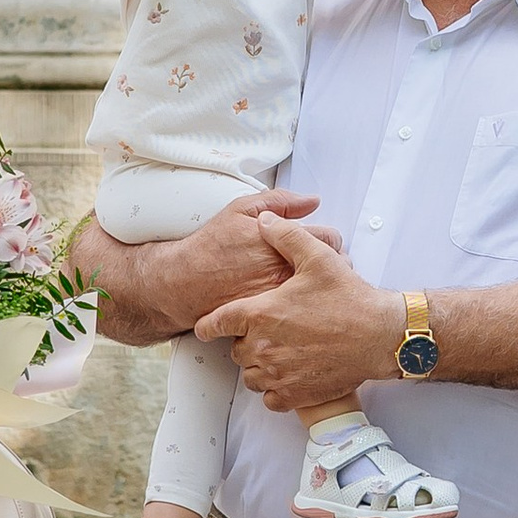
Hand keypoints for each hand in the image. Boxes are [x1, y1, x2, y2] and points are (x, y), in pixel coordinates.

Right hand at [71, 191, 324, 347]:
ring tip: (307, 282)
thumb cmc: (211, 246)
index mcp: (284, 244)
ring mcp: (281, 298)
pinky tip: (293, 299)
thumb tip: (312, 201)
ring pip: (319, 291)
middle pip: (333, 268)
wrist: (184, 283)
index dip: (329, 239)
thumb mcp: (240, 210)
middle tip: (317, 263)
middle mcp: (287, 273)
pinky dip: (303, 304)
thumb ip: (280, 201)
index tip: (322, 242)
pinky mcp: (272, 316)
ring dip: (318, 285)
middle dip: (329, 263)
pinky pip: (302, 310)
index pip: (330, 239)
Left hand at [198, 215, 402, 418]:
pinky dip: (274, 389)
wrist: (379, 335)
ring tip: (278, 353)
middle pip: (235, 350)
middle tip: (268, 331)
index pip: (215, 324)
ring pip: (250, 376)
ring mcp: (278, 374)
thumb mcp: (317, 257)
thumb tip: (264, 222)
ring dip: (258, 366)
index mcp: (260, 314)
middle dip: (245, 341)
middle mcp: (263, 347)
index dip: (209, 324)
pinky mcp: (295, 394)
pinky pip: (269, 398)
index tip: (209, 326)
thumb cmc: (350, 298)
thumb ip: (286, 236)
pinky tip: (288, 375)